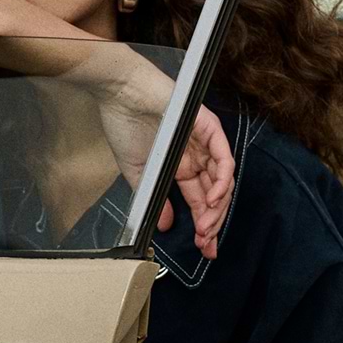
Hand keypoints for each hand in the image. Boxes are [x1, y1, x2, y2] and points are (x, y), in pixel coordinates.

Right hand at [94, 64, 235, 258]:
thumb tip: (164, 224)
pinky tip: (213, 199)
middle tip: (205, 243)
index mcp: (181, 165)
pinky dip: (222, 180)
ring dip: (217, 206)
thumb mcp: (138, 173)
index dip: (204, 224)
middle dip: (213, 222)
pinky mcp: (208, 127)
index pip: (200, 199)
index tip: (203, 247)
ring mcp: (204, 141)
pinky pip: (224, 158)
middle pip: (215, 193)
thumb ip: (155, 200)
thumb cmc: (124, 125)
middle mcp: (196, 155)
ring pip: (223, 179)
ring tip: (206, 226)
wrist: (119, 95)